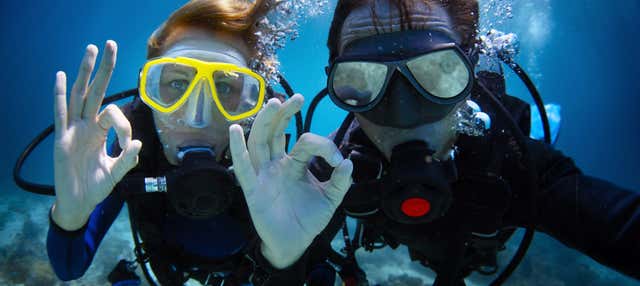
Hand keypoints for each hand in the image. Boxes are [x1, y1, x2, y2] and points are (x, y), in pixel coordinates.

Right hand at [51, 41, 141, 230]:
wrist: (79, 204)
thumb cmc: (97, 187)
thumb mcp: (116, 173)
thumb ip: (127, 159)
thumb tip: (137, 143)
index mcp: (101, 132)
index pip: (113, 114)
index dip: (123, 124)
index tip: (127, 143)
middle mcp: (87, 126)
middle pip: (96, 91)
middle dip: (104, 69)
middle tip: (111, 44)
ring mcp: (73, 130)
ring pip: (79, 96)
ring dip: (85, 73)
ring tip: (90, 50)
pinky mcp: (61, 139)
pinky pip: (60, 114)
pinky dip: (60, 95)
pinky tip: (61, 76)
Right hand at [229, 95, 352, 268]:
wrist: (295, 243)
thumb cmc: (309, 218)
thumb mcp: (331, 199)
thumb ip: (340, 181)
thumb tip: (348, 162)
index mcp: (294, 163)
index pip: (304, 143)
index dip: (323, 146)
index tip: (338, 161)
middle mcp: (276, 164)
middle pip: (275, 132)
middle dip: (284, 113)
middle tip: (295, 97)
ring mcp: (263, 175)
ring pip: (260, 143)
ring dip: (264, 122)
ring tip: (273, 103)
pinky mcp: (253, 190)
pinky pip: (243, 168)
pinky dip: (238, 149)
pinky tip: (235, 130)